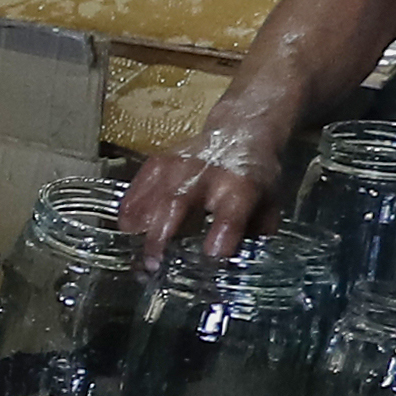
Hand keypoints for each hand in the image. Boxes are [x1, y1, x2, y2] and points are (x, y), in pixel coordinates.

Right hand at [120, 143, 277, 271]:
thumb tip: (241, 266)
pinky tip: (127, 227)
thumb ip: (256, 234)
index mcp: (241, 186)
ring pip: (153, 196)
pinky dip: (130, 209)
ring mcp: (179, 165)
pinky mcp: (160, 161)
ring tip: (135, 254)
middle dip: (162, 236)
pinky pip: (138, 186)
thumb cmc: (254, 173)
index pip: (229, 215)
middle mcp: (207, 173)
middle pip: (178, 203)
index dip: (220, 238)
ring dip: (141, 227)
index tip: (210, 259)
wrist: (240, 130)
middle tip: (153, 264)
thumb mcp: (269, 202)